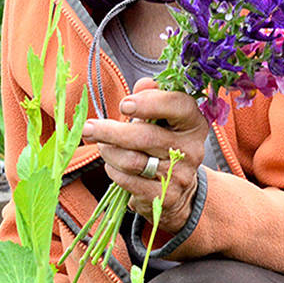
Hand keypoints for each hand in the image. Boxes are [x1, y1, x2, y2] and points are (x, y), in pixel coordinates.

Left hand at [79, 77, 206, 232]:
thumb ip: (151, 98)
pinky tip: (113, 166)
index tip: (124, 105)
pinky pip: (129, 182)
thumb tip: (144, 84)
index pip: (179, 106)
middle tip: (89, 128)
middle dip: (111, 131)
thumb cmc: (161, 143)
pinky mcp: (165, 198)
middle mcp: (192, 149)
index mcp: (193, 123)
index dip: (150, 103)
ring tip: (102, 146)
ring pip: (133, 161)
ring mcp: (180, 176)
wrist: (179, 190)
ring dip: (109, 152)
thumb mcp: (161, 119)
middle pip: (146, 137)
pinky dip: (114, 172)